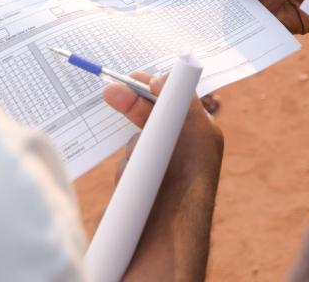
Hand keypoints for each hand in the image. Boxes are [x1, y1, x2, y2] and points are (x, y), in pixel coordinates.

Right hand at [104, 71, 224, 182]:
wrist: (170, 232)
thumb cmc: (189, 177)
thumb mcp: (195, 127)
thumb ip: (182, 97)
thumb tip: (163, 76)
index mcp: (198, 137)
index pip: (173, 103)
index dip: (152, 89)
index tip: (132, 77)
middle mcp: (179, 152)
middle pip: (150, 119)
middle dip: (132, 107)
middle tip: (111, 92)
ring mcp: (157, 172)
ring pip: (133, 144)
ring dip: (134, 149)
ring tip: (145, 163)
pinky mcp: (138, 189)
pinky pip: (124, 169)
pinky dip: (126, 172)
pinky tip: (133, 183)